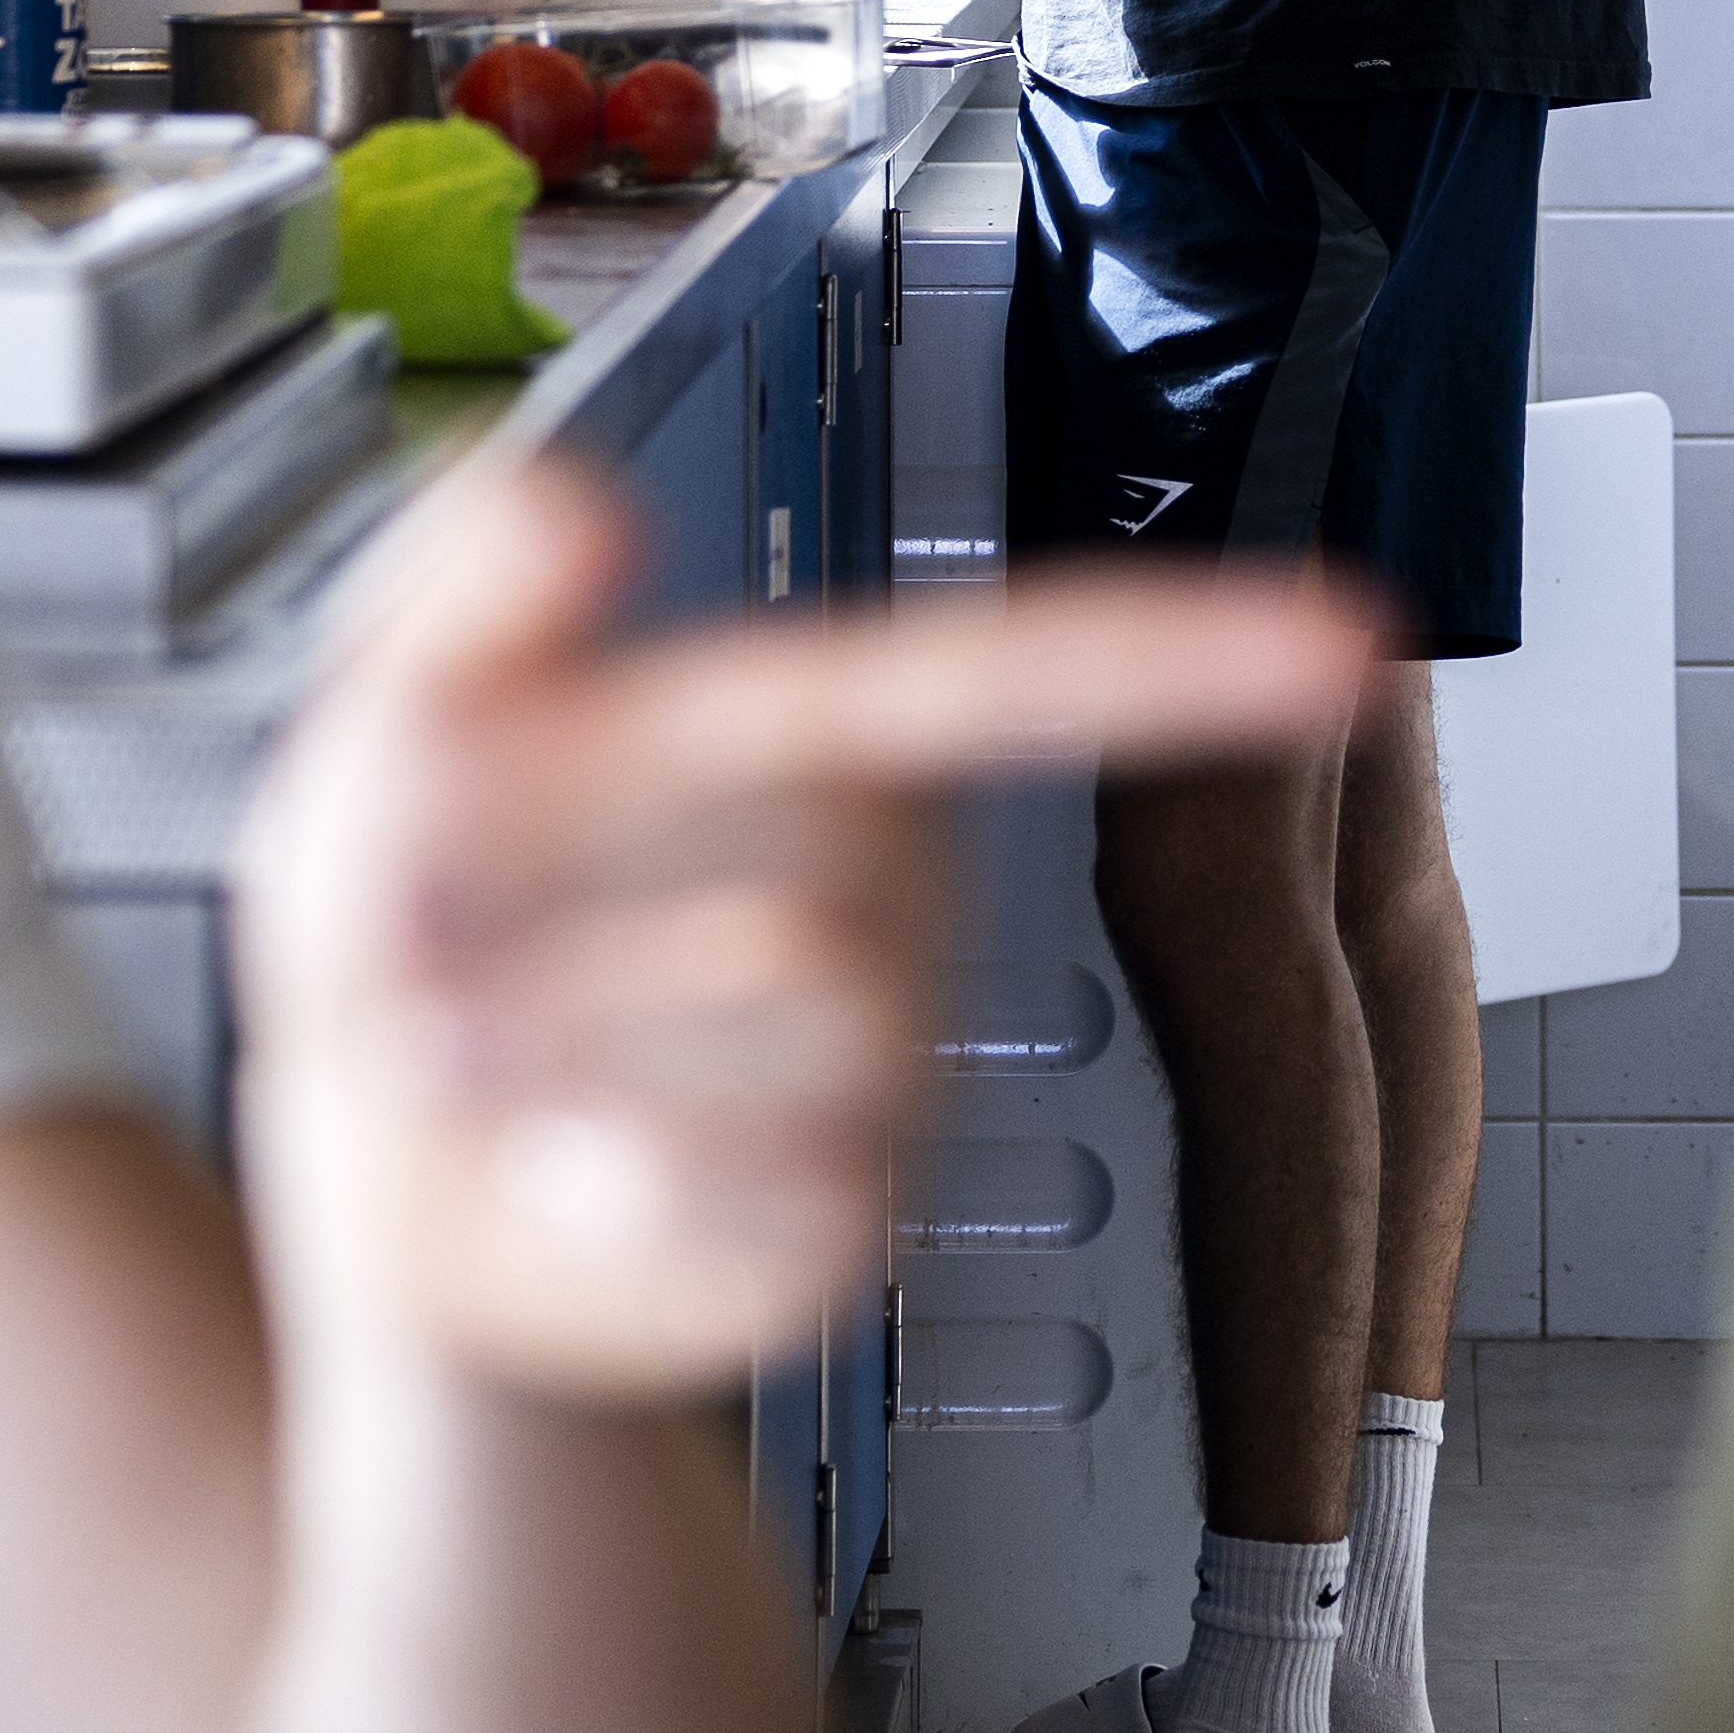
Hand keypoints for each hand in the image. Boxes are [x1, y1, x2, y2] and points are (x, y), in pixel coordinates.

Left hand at [233, 458, 1370, 1402]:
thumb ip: (452, 597)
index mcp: (800, 745)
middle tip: (409, 940)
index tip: (1359, 642)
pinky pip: (784, 1177)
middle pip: (810, 850)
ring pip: (797, 994)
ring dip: (555, 1028)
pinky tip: (553, 1166)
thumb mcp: (374, 732)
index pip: (1012, 677)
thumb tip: (579, 505)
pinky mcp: (849, 1227)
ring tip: (453, 1056)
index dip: (1190, 653)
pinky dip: (614, 1173)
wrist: (381, 1210)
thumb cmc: (406, 950)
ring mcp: (883, 1072)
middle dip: (558, 887)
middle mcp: (879, 896)